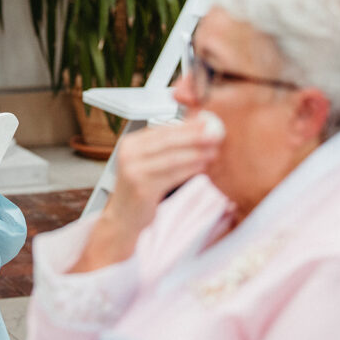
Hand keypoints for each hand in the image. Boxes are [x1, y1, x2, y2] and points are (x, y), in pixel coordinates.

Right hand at [106, 118, 221, 235]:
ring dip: (196, 153)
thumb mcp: (146, 163)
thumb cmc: (140, 188)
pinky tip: (203, 167)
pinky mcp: (142, 189)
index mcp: (129, 143)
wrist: (123, 217)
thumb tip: (194, 129)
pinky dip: (190, 170)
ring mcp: (133, 171)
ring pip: (172, 158)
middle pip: (167, 141)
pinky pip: (172, 176)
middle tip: (215, 133)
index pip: (162, 130)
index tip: (206, 121)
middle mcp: (128, 154)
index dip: (186, 125)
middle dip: (194, 136)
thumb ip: (164, 147)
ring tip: (214, 151)